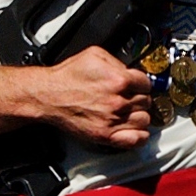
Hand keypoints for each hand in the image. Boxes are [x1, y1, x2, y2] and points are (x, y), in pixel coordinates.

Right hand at [39, 46, 156, 148]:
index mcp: (119, 80)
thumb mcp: (95, 55)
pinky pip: (136, 140)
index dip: (141, 83)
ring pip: (144, 120)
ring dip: (139, 115)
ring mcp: (113, 120)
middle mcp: (118, 102)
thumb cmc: (67, 77)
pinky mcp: (105, 135)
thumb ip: (117, 61)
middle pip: (146, 102)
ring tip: (131, 112)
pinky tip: (135, 130)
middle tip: (131, 98)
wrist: (48, 96)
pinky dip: (140, 136)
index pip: (147, 83)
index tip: (137, 85)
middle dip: (139, 98)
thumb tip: (129, 70)